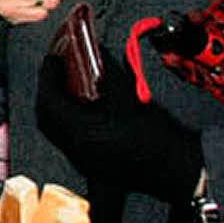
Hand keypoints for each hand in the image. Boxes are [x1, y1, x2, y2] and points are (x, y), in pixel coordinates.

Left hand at [36, 49, 202, 203]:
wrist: (177, 171)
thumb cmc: (158, 136)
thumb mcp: (131, 97)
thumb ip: (108, 72)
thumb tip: (95, 51)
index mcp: (82, 132)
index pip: (50, 101)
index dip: (48, 76)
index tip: (52, 58)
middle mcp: (75, 149)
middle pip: (45, 116)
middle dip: (47, 90)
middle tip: (54, 69)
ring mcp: (80, 161)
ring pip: (52, 130)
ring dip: (53, 106)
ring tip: (63, 85)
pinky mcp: (88, 165)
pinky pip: (64, 139)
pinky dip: (63, 120)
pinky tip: (76, 107)